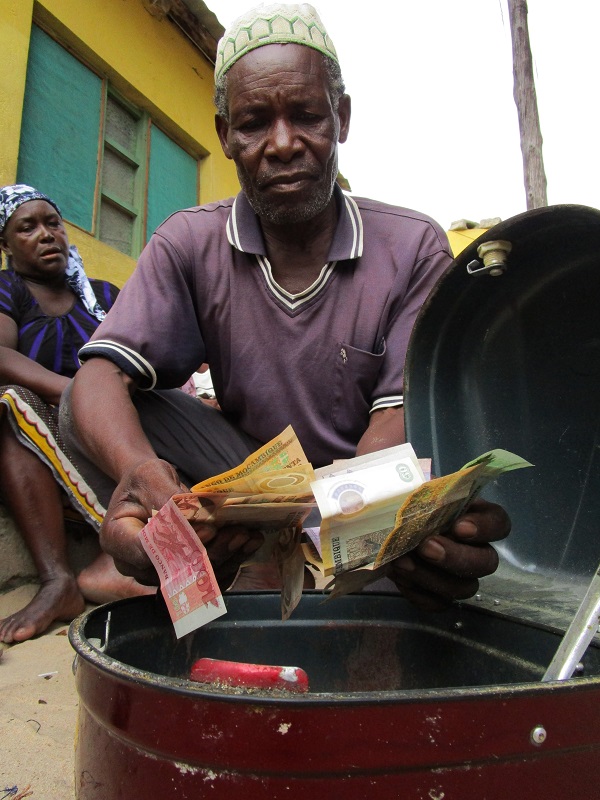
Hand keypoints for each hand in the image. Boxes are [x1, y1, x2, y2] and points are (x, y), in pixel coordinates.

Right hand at [99, 458, 262, 587]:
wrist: (147, 489)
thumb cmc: (144, 479)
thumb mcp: (150, 475)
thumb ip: (164, 495)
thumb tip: (188, 516)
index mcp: (116, 539)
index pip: (147, 550)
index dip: (179, 544)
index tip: (209, 530)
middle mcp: (134, 565)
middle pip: (174, 569)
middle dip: (210, 552)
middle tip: (238, 533)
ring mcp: (157, 574)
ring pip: (194, 576)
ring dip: (226, 558)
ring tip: (248, 536)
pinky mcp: (179, 575)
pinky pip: (206, 576)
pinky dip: (230, 561)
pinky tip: (250, 543)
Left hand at [387, 498, 510, 610]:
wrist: (385, 531)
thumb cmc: (405, 506)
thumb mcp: (414, 492)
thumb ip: (425, 494)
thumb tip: (422, 490)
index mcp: (475, 517)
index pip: (499, 523)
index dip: (485, 528)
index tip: (459, 526)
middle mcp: (476, 550)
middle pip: (486, 562)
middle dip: (456, 557)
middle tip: (425, 547)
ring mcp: (461, 577)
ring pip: (463, 588)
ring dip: (431, 577)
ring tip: (401, 562)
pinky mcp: (441, 596)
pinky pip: (438, 603)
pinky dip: (418, 592)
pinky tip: (399, 576)